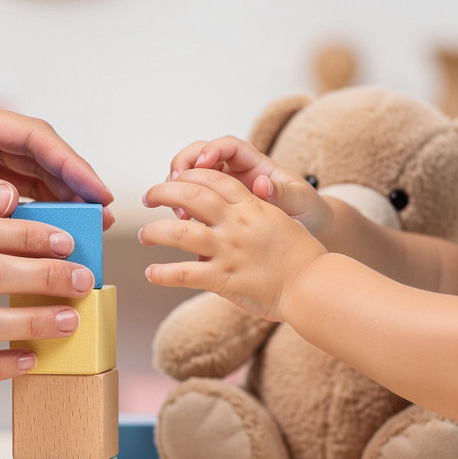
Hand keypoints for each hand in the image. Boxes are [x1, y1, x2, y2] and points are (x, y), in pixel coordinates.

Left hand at [0, 91, 113, 234]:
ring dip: (53, 203)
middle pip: (35, 154)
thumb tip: (10, 201)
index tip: (97, 194)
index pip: (28, 134)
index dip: (69, 164)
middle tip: (99, 222)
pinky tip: (41, 240)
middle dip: (70, 185)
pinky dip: (24, 215)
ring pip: (24, 176)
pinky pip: (2, 196)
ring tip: (81, 234)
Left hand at [140, 168, 324, 321]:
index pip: (213, 178)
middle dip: (163, 191)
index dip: (189, 174)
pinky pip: (184, 273)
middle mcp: (236, 223)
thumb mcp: (278, 221)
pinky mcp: (224, 277)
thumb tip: (232, 213)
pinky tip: (151, 273)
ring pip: (179, 232)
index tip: (175, 177)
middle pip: (190, 194)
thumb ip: (250, 215)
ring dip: (155, 231)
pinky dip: (163, 273)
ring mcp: (228, 249)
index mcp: (252, 205)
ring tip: (143, 235)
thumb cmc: (301, 256)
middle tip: (148, 197)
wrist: (314, 284)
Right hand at [167, 136, 328, 233]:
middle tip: (175, 185)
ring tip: (178, 211)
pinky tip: (182, 220)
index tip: (203, 164)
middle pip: (199, 153)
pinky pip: (189, 197)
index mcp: (255, 163)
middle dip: (183, 165)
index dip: (212, 149)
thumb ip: (283, 193)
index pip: (228, 146)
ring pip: (188, 174)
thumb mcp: (301, 201)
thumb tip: (262, 185)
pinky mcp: (212, 205)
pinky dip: (180, 204)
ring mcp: (220, 187)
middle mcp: (234, 171)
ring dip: (176, 187)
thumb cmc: (305, 211)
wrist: (306, 230)